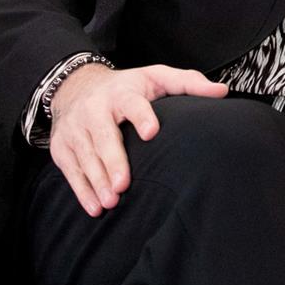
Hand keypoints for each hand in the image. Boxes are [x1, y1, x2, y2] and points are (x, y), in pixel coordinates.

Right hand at [49, 62, 227, 216]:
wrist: (76, 88)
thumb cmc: (127, 87)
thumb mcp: (157, 77)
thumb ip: (188, 83)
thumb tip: (222, 92)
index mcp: (122, 92)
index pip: (132, 103)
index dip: (141, 116)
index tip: (152, 132)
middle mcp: (95, 109)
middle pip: (104, 135)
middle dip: (113, 160)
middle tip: (124, 184)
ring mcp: (75, 129)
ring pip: (86, 156)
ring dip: (97, 180)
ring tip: (111, 201)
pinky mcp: (62, 148)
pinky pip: (71, 171)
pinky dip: (82, 190)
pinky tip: (95, 207)